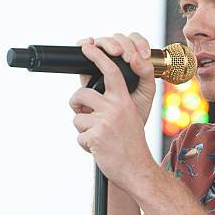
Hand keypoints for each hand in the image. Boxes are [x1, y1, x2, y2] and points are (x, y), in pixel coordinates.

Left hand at [69, 34, 156, 190]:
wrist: (137, 169)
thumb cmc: (130, 143)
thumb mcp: (128, 117)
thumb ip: (113, 103)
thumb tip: (87, 94)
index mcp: (125, 101)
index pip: (111, 72)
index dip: (98, 56)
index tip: (87, 45)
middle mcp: (116, 108)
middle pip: (82, 94)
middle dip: (76, 103)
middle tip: (84, 114)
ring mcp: (105, 122)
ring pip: (77, 117)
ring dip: (82, 128)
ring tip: (98, 136)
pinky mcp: (96, 137)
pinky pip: (78, 136)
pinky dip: (85, 144)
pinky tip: (98, 148)